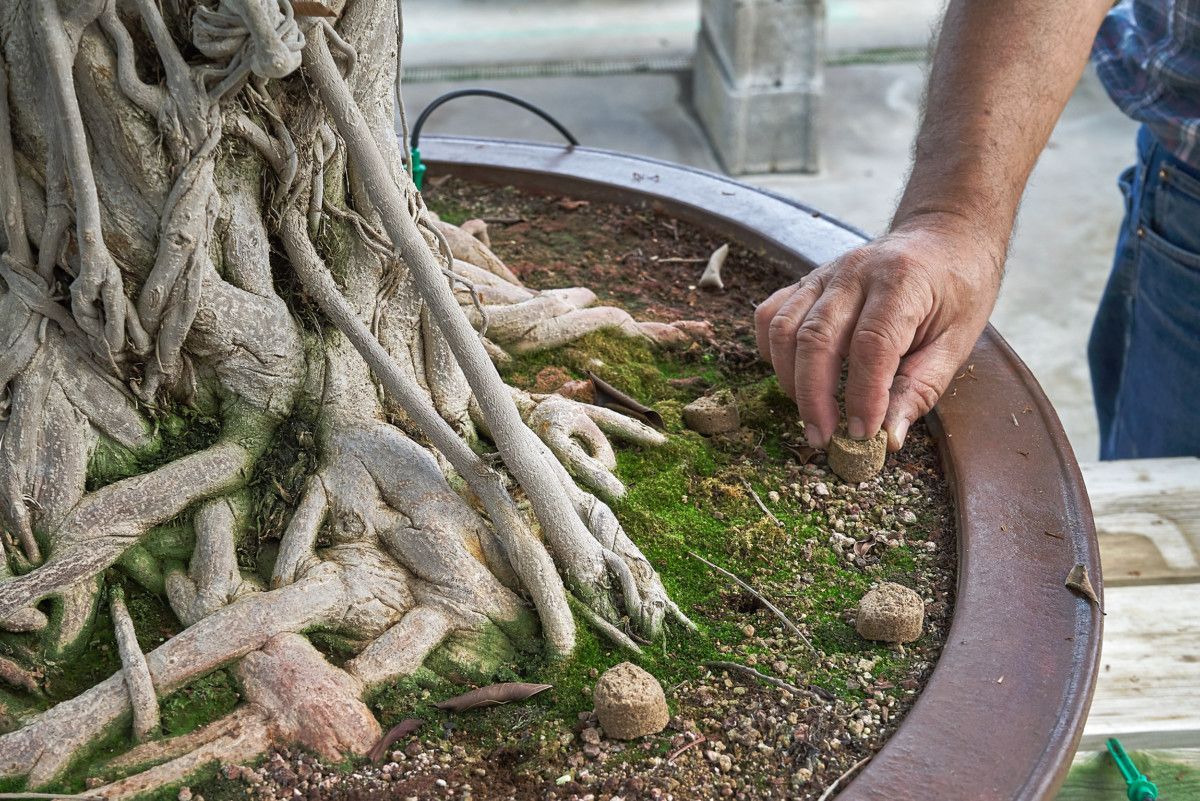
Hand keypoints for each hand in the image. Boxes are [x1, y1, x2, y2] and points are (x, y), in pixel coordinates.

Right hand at [754, 213, 1002, 450]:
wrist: (945, 236)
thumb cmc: (957, 290)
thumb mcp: (957, 342)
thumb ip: (920, 389)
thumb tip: (888, 438)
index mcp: (902, 281)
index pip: (871, 345)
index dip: (863, 395)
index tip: (863, 434)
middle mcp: (856, 271)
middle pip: (816, 338)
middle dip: (814, 397)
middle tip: (824, 439)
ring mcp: (825, 273)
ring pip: (784, 328)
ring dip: (789, 379)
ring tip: (810, 414)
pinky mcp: (807, 280)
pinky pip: (771, 315)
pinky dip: (770, 351)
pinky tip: (791, 377)